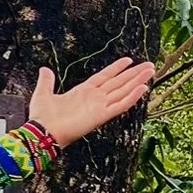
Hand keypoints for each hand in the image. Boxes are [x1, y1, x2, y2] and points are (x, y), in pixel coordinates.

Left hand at [28, 57, 154, 147]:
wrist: (42, 132)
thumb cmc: (42, 117)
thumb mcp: (43, 93)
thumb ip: (46, 81)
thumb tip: (44, 69)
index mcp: (83, 91)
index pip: (104, 76)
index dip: (116, 68)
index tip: (128, 60)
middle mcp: (94, 98)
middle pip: (119, 82)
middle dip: (134, 74)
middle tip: (149, 65)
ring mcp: (99, 107)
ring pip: (123, 91)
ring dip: (137, 81)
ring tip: (150, 71)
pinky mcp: (101, 116)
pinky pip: (120, 105)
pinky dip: (132, 97)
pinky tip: (143, 88)